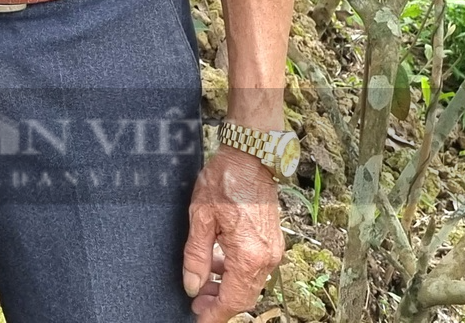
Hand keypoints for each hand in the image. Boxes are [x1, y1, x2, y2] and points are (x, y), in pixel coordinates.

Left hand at [181, 145, 285, 319]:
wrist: (250, 157)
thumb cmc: (224, 181)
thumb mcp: (200, 217)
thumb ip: (196, 256)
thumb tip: (192, 286)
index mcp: (249, 256)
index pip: (233, 300)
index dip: (215, 314)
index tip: (199, 319)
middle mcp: (266, 258)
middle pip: (244, 296)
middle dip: (220, 303)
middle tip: (196, 303)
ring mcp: (273, 250)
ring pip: (250, 283)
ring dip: (228, 288)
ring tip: (202, 284)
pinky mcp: (272, 241)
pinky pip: (255, 268)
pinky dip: (237, 273)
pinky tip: (218, 264)